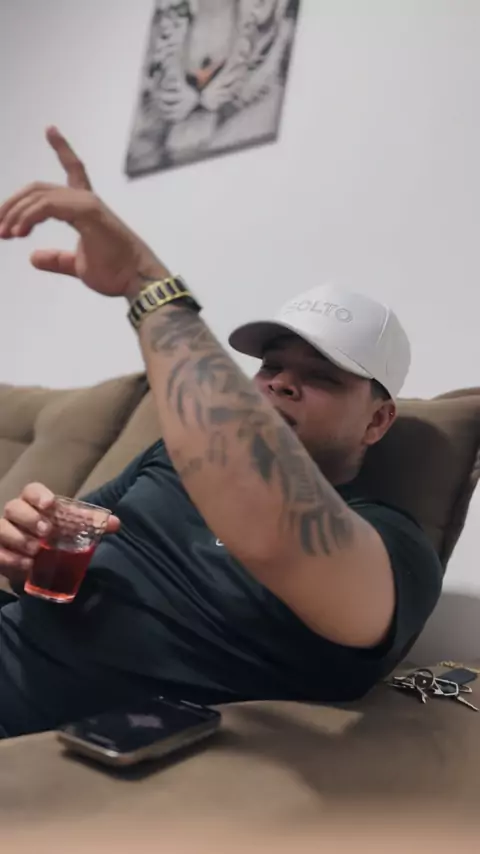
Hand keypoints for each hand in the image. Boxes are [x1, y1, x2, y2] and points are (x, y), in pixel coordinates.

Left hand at [0, 127, 167, 298]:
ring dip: (15, 213)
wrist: (136, 281)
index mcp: (86, 209)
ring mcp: (87, 204)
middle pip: (39, 188)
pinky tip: (19, 232)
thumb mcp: (77, 265)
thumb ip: (56, 258)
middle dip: (13, 204)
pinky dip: (28, 217)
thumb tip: (34, 257)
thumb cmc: (116, 273)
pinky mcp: (87, 212)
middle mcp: (87, 200)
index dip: (62, 149)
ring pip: (39, 196)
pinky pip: (47, 206)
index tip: (50, 129)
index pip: (74, 171)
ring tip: (5, 233)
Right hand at [0, 483, 119, 587]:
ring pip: (1, 528)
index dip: (38, 495)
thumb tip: (116, 523)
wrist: (38, 562)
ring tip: (36, 551)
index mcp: (34, 503)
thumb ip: (92, 524)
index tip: (49, 504)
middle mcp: (16, 515)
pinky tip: (25, 565)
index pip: (31, 490)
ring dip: (19, 539)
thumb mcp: (74, 528)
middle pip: (14, 507)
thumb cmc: (56, 536)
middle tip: (46, 531)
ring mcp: (4, 532)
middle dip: (29, 518)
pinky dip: (9, 558)